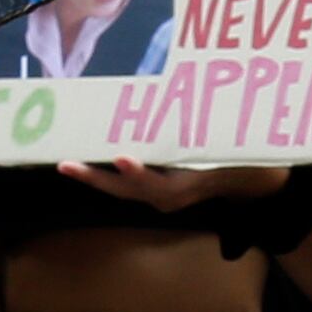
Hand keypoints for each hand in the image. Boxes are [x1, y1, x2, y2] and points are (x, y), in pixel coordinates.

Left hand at [59, 159, 283, 213]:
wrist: (245, 182)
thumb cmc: (233, 158)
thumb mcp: (222, 148)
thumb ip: (200, 139)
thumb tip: (185, 113)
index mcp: (185, 187)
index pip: (158, 181)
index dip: (138, 172)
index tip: (121, 159)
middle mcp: (168, 197)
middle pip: (126, 189)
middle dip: (95, 178)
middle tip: (66, 165)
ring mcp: (160, 198)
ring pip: (121, 189)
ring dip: (94, 177)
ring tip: (67, 164)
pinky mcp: (154, 194)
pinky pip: (126, 186)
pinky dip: (107, 175)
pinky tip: (88, 162)